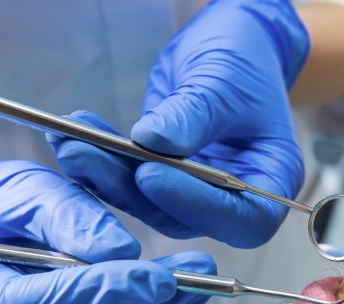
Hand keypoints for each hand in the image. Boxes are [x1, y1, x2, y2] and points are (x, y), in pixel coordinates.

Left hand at [50, 0, 309, 247]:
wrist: (231, 44)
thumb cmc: (244, 59)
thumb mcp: (223, 80)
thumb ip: (193, 115)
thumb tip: (152, 142)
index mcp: (273, 180)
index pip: (244, 218)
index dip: (197, 205)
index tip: (150, 174)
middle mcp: (237, 199)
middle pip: (187, 217)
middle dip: (133, 189)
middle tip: (87, 157)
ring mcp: (199, 194)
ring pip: (151, 204)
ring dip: (107, 176)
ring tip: (70, 143)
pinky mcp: (167, 182)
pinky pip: (133, 182)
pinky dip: (102, 162)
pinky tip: (71, 138)